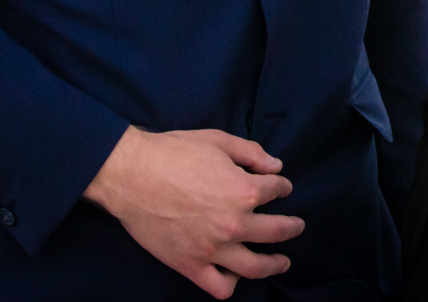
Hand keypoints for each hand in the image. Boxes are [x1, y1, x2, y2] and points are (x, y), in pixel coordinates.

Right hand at [84, 126, 303, 296]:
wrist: (131, 174)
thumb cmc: (173, 152)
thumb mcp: (218, 141)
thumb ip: (252, 153)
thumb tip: (276, 166)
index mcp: (243, 190)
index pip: (277, 191)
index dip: (282, 186)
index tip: (281, 186)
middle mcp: (233, 223)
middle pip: (277, 231)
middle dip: (291, 226)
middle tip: (296, 225)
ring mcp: (212, 249)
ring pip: (255, 267)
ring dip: (275, 264)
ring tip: (283, 262)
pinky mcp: (190, 265)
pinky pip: (220, 287)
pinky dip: (233, 283)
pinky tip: (237, 273)